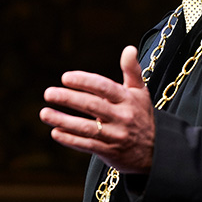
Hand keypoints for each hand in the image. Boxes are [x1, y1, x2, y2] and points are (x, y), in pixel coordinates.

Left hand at [39, 45, 155, 173]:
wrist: (157, 152)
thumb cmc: (142, 116)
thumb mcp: (140, 93)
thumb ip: (132, 71)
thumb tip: (129, 49)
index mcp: (127, 100)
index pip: (104, 87)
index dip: (84, 81)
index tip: (65, 77)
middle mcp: (122, 117)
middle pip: (92, 106)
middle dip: (68, 98)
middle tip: (48, 93)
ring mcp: (115, 136)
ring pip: (86, 127)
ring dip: (63, 120)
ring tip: (44, 113)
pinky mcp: (109, 152)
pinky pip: (87, 145)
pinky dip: (70, 140)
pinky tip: (55, 132)